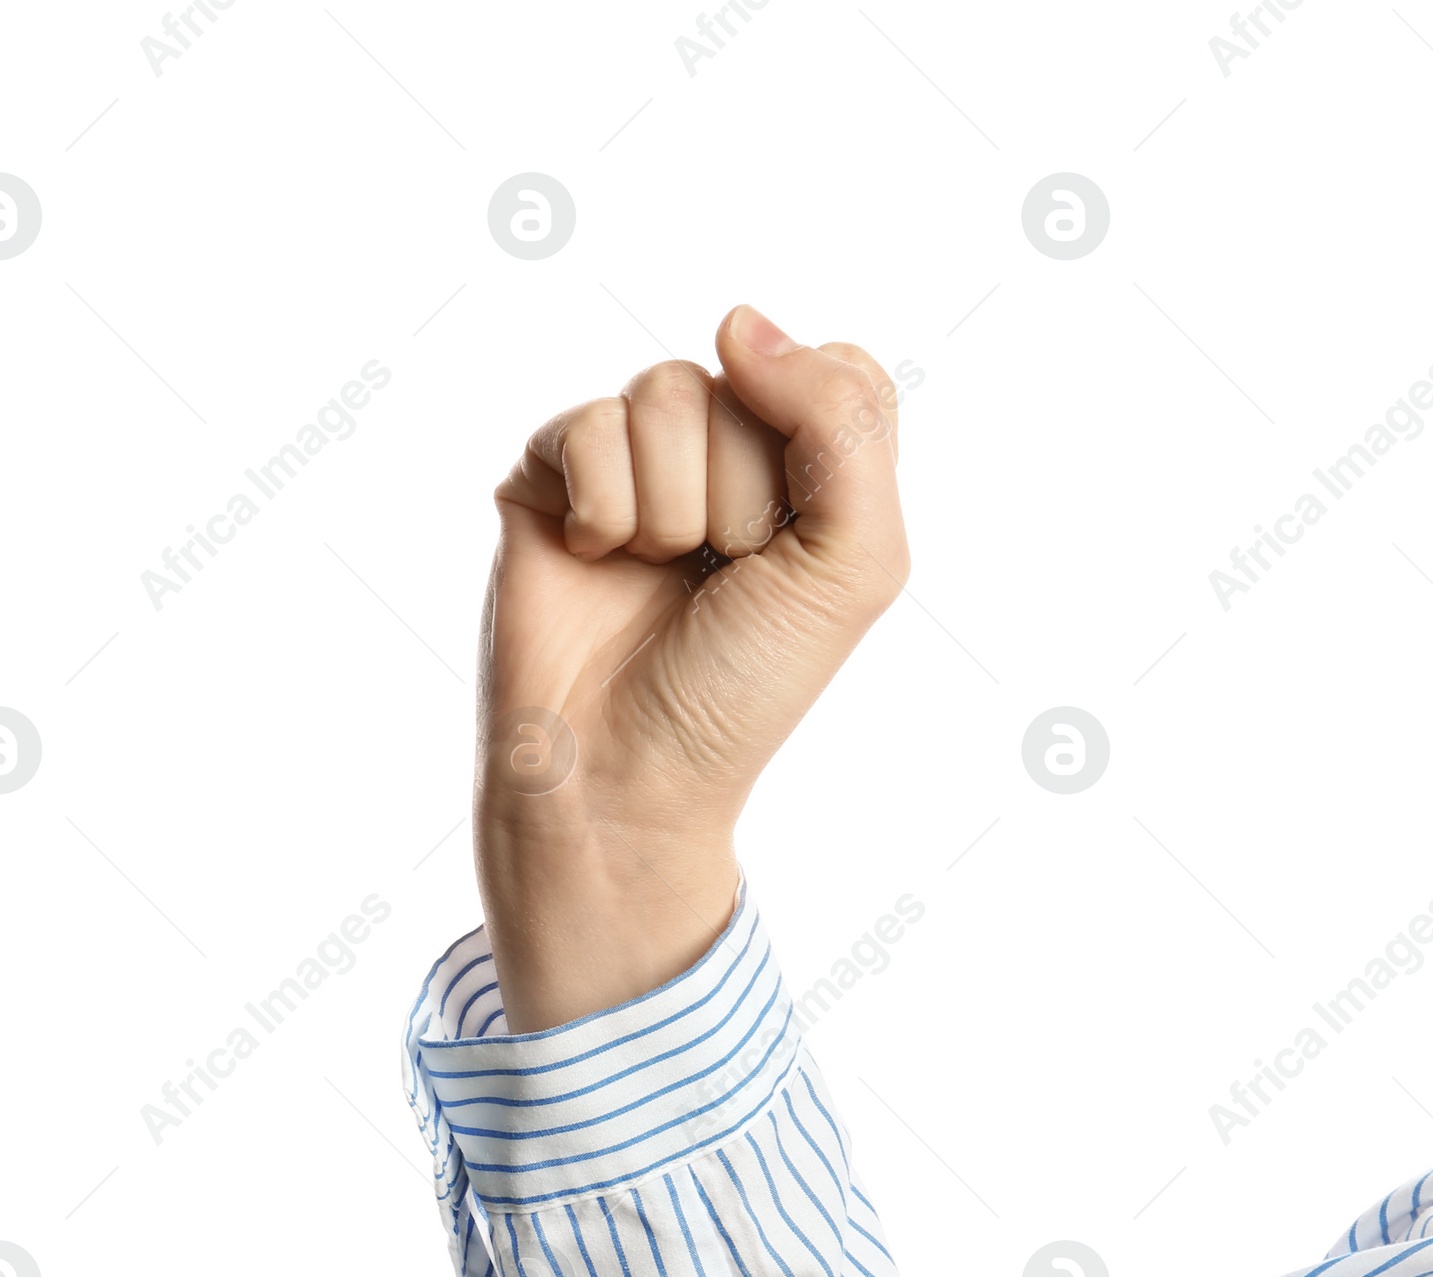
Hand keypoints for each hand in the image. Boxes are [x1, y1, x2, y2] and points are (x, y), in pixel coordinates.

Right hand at [473, 304, 907, 1031]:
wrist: (629, 771)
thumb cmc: (743, 687)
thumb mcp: (853, 566)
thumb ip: (846, 425)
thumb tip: (740, 320)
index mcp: (804, 470)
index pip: (837, 372)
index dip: (819, 451)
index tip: (793, 543)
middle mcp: (719, 451)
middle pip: (750, 379)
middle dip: (743, 497)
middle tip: (719, 578)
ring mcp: (631, 457)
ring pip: (668, 394)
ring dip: (674, 509)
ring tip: (659, 574)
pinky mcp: (549, 473)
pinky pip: (588, 426)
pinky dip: (605, 510)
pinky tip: (597, 562)